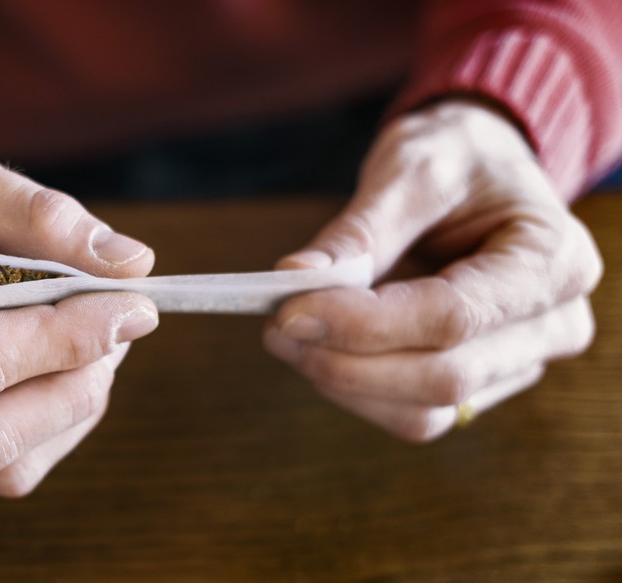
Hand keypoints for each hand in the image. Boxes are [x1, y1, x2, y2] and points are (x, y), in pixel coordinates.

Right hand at [0, 138, 157, 495]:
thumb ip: (39, 215)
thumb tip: (132, 265)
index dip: (72, 338)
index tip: (135, 302)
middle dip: (78, 380)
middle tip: (123, 323)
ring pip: (7, 462)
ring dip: (74, 399)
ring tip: (93, 333)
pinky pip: (7, 464)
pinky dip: (55, 417)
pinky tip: (62, 363)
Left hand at [264, 101, 602, 440]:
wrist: (484, 172)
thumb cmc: (458, 159)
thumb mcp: (413, 168)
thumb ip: (361, 229)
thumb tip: (295, 280)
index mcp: (552, 261)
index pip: (452, 317)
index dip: (364, 324)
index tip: (290, 309)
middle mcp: (551, 325)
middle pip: (441, 378)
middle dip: (346, 361)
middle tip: (278, 327)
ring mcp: (518, 364)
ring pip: (424, 412)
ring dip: (344, 383)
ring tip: (290, 336)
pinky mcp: (480, 383)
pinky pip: (414, 413)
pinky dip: (357, 389)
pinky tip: (322, 350)